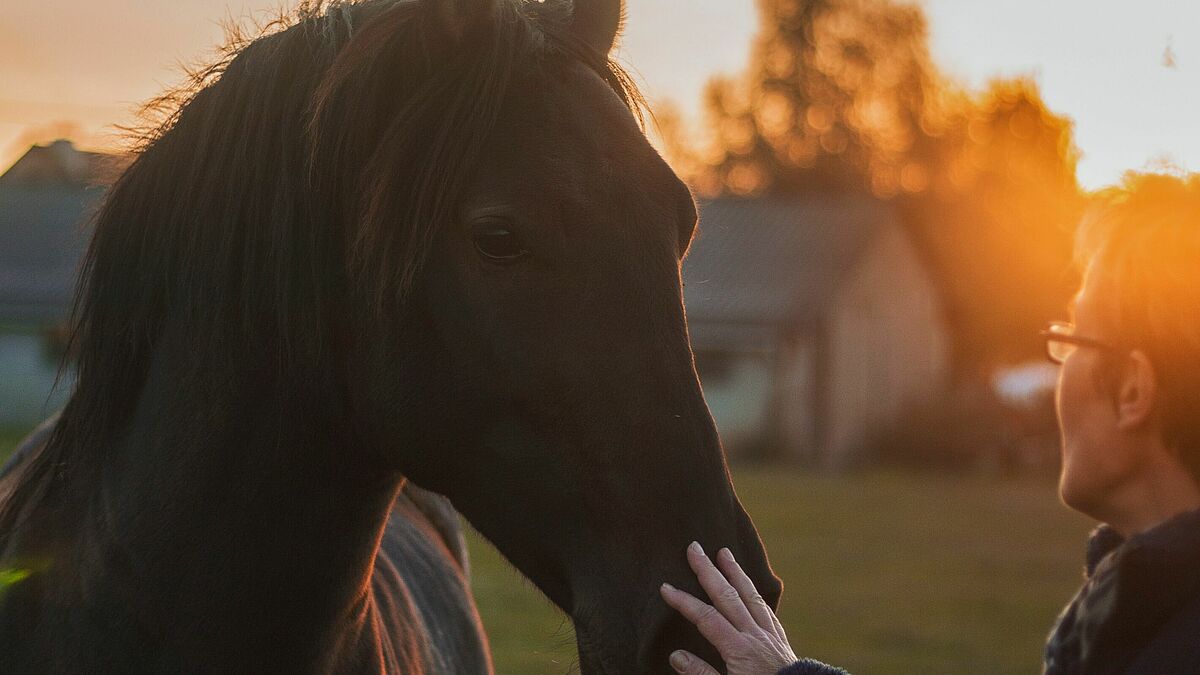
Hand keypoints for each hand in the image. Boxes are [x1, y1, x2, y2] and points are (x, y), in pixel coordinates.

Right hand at [659, 542, 797, 674]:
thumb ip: (701, 673)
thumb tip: (676, 655)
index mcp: (739, 649)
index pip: (706, 618)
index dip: (684, 602)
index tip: (665, 587)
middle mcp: (755, 636)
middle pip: (728, 596)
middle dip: (708, 571)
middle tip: (694, 547)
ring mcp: (770, 636)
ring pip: (750, 596)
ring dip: (735, 572)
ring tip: (724, 552)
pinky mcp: (780, 641)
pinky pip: (766, 609)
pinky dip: (755, 593)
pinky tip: (750, 587)